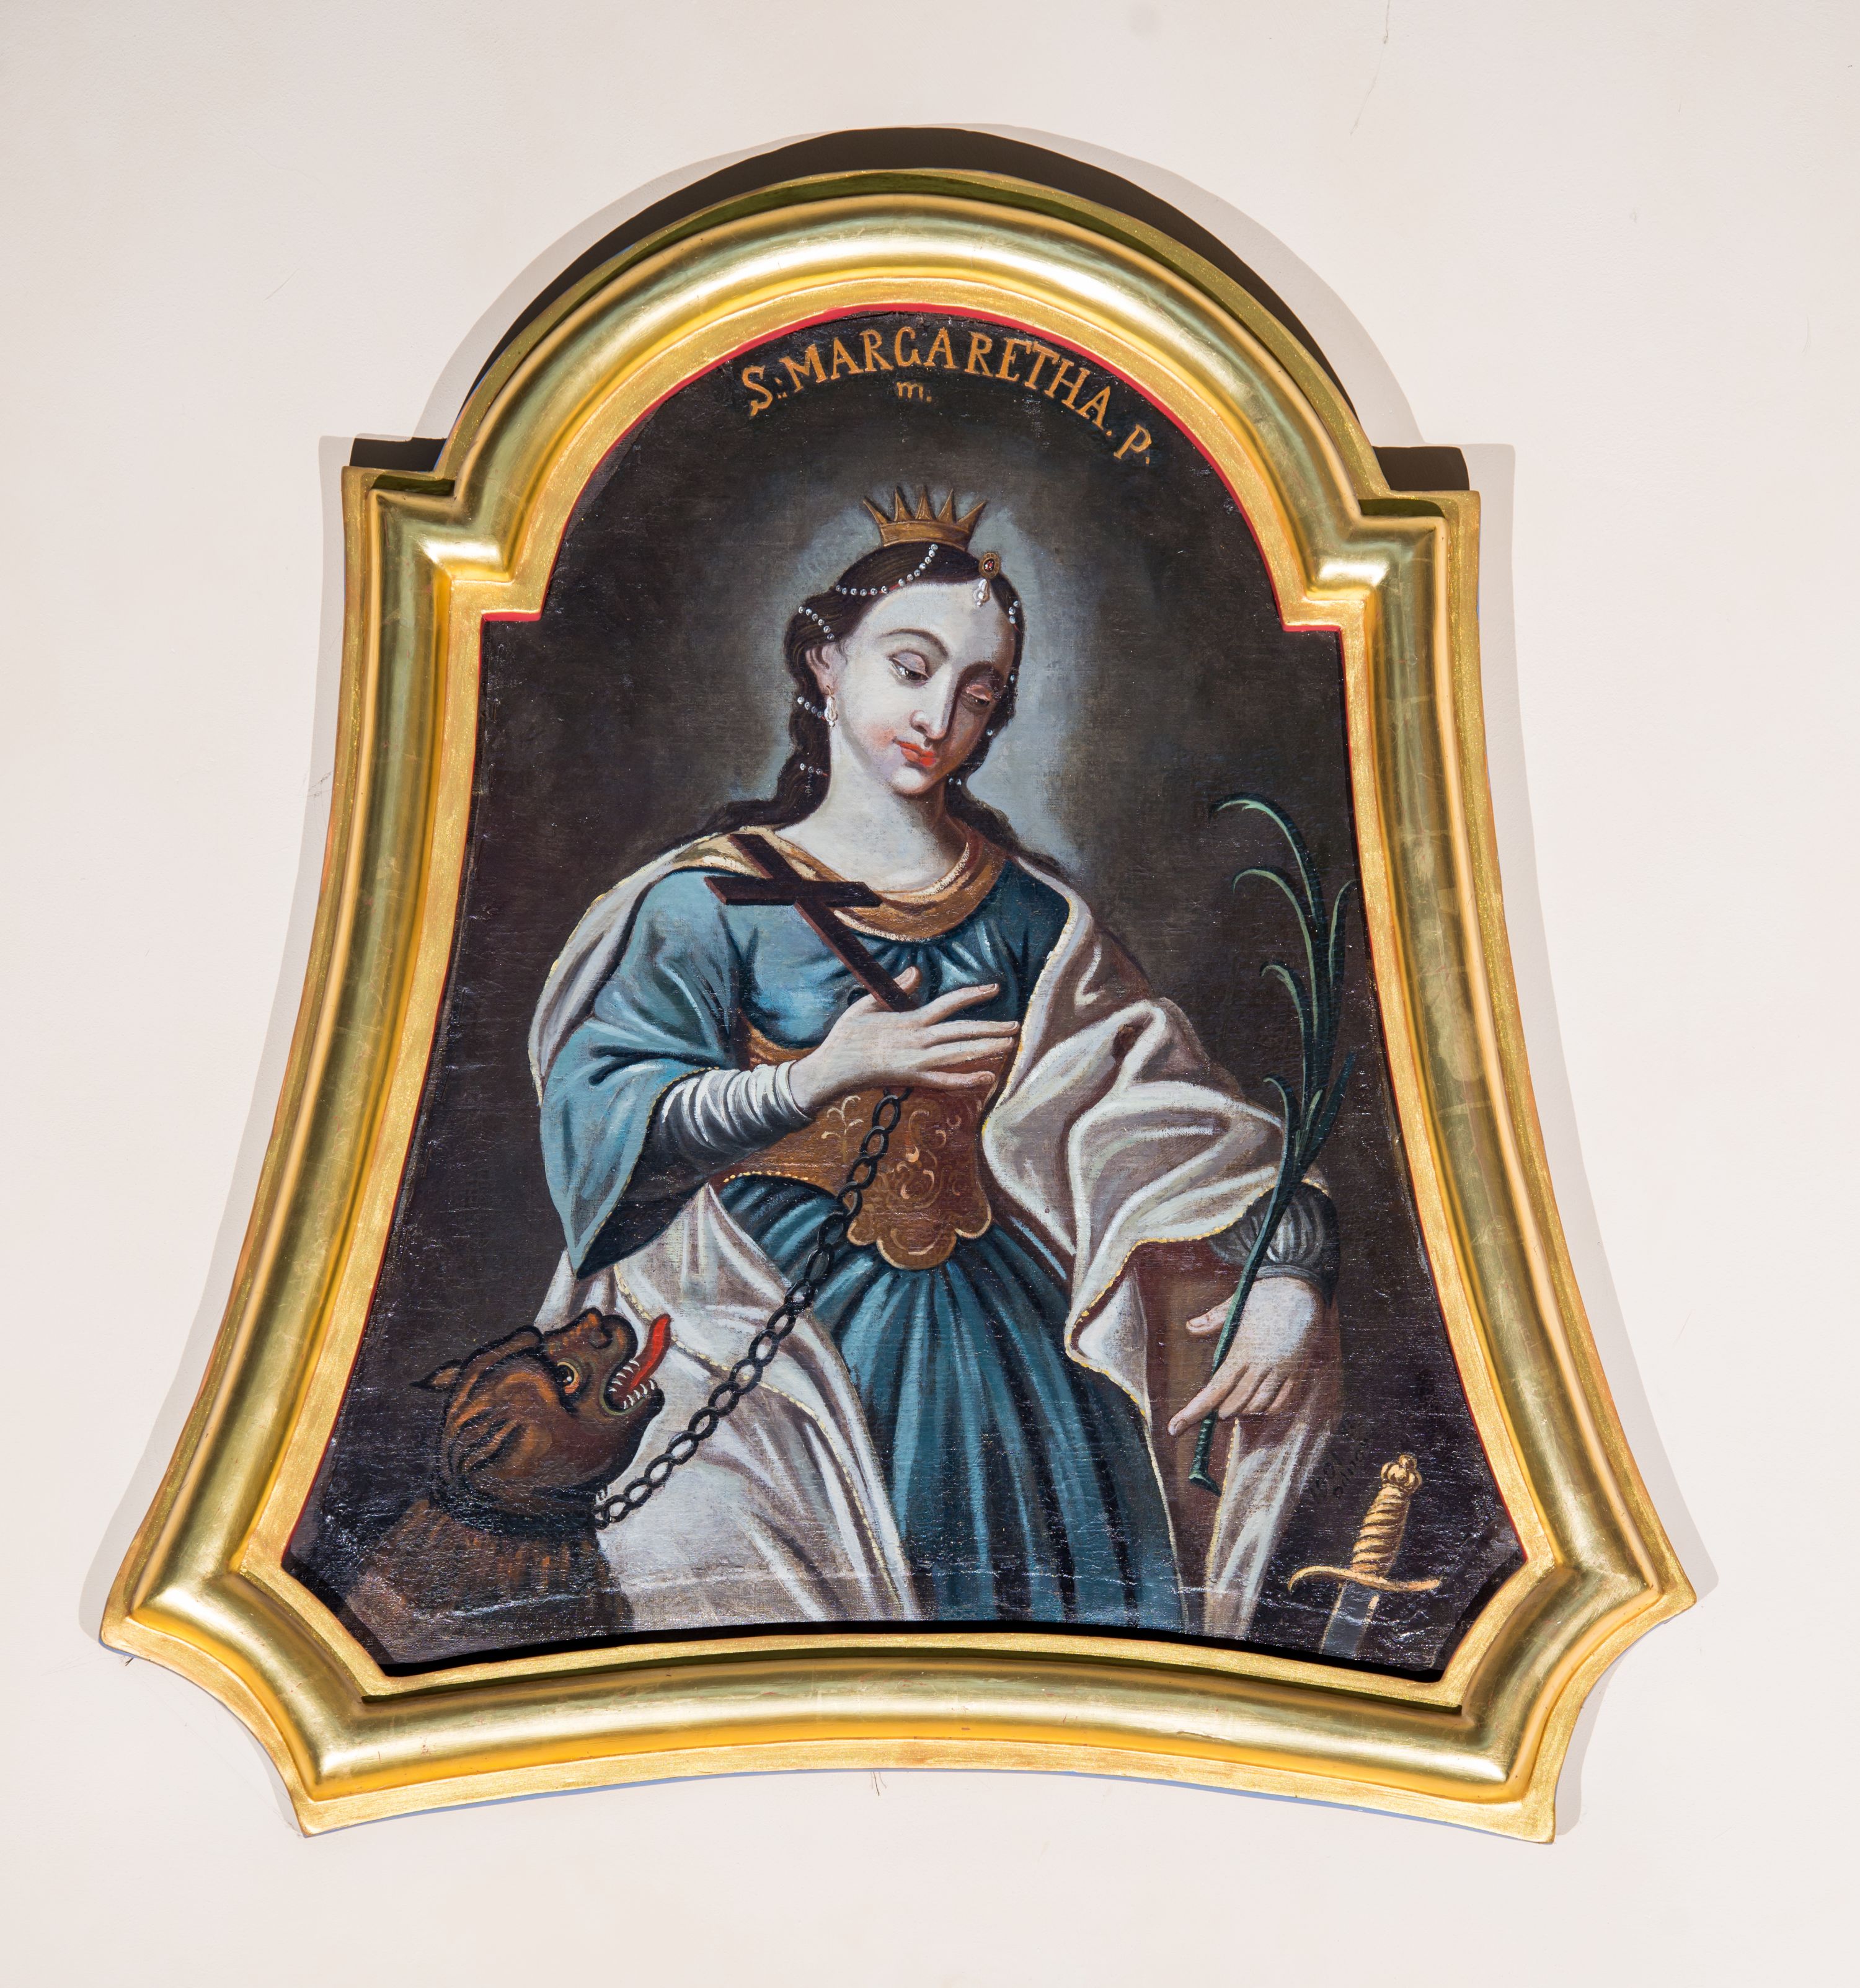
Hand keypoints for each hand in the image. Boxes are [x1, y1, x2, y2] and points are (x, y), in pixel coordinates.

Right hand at [790, 968, 1019, 1109]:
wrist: (833, 1069)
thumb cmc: (846, 1037)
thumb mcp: (866, 1006)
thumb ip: (894, 989)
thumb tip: (915, 971)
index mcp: (910, 1020)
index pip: (950, 1003)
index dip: (974, 994)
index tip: (994, 988)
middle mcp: (919, 1041)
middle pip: (963, 1031)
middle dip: (991, 1028)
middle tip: (1016, 1026)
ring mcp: (918, 1062)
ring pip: (960, 1054)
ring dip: (987, 1050)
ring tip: (1009, 1045)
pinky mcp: (913, 1080)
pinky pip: (946, 1081)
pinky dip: (968, 1080)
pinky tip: (988, 1078)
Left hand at [1166, 1277, 1336, 1433]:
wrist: (1302, 1286)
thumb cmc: (1266, 1292)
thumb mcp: (1236, 1303)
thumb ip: (1213, 1320)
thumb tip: (1189, 1328)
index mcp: (1242, 1349)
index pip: (1215, 1389)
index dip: (1194, 1412)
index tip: (1175, 1428)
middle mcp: (1261, 1364)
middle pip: (1234, 1404)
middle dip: (1218, 1411)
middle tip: (1207, 1408)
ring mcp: (1281, 1370)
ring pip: (1257, 1406)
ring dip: (1241, 1410)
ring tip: (1230, 1405)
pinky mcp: (1297, 1371)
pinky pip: (1281, 1402)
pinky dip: (1265, 1409)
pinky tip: (1257, 1404)